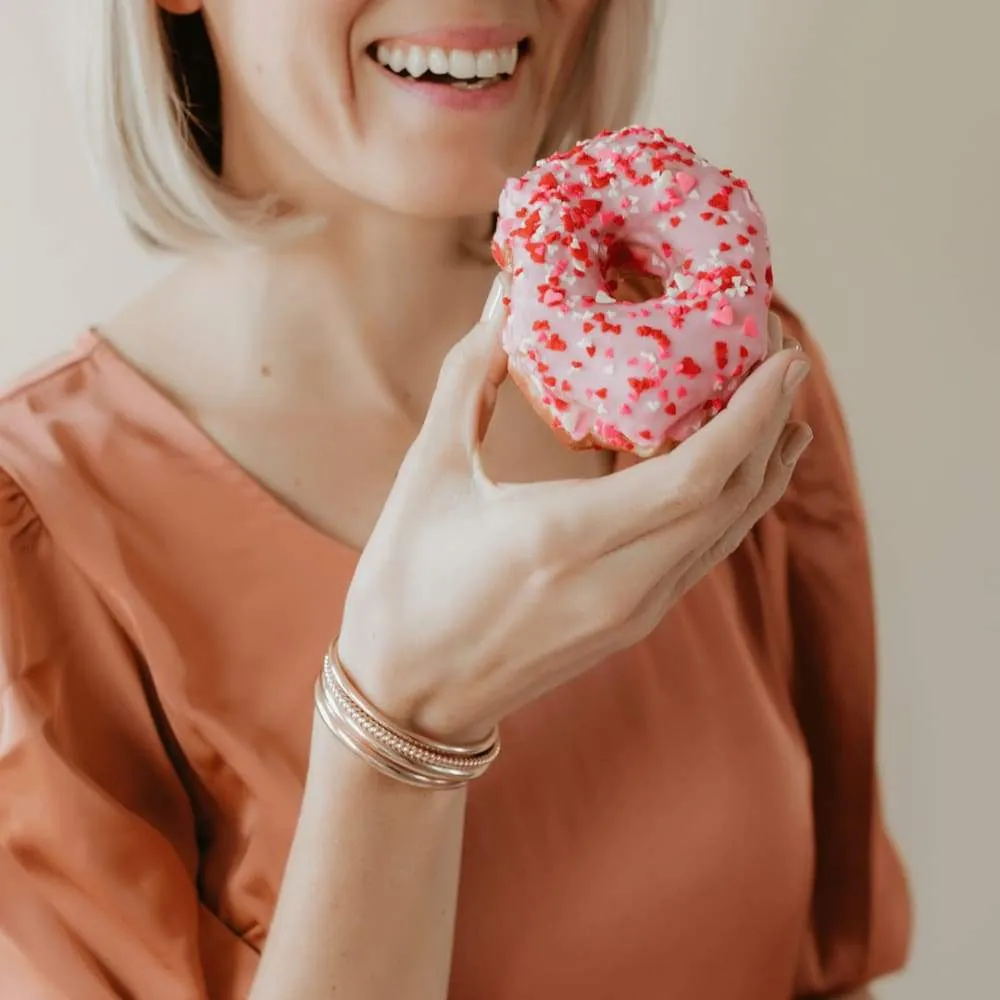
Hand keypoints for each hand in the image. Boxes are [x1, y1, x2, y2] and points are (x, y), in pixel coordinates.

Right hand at [338, 277, 811, 741]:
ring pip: (724, 533)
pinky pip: (700, 556)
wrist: (407, 701)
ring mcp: (631, 613)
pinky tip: (730, 476)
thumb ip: (469, 380)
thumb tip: (504, 302)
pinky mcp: (629, 626)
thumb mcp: (427, 476)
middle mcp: (617, 583)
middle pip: (731, 500)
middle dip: (770, 426)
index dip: (752, 412)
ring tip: (781, 411)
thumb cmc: (405, 588)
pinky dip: (727, 508)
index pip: (696, 473)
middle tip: (782, 360)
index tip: (783, 354)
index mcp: (566, 538)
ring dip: (761, 469)